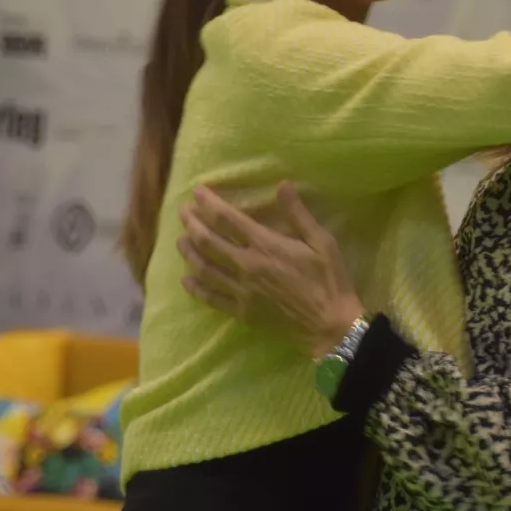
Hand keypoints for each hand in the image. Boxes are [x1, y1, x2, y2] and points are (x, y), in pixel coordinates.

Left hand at [178, 182, 363, 357]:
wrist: (330, 325)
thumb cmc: (329, 280)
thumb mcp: (322, 241)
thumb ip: (298, 214)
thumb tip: (282, 185)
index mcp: (265, 245)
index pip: (227, 219)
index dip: (209, 203)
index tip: (197, 191)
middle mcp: (246, 266)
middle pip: (208, 241)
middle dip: (192, 224)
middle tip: (183, 212)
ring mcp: (241, 291)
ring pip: (204, 268)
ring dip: (189, 252)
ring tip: (181, 240)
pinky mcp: (242, 312)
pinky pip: (211, 298)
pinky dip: (196, 288)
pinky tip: (187, 280)